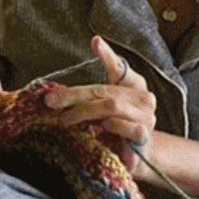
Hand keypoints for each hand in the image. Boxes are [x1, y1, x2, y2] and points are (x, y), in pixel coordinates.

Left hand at [45, 35, 156, 174]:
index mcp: (135, 85)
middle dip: (74, 95)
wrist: (139, 156)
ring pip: (111, 106)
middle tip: (51, 101)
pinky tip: (101, 129)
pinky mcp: (144, 135)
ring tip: (65, 119)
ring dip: (84, 112)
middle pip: (104, 91)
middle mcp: (143, 98)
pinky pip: (126, 126)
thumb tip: (85, 54)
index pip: (119, 68)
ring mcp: (146, 117)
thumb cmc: (119, 127)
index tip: (95, 42)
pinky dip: (112, 126)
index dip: (107, 55)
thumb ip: (93, 88)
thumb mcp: (105, 106)